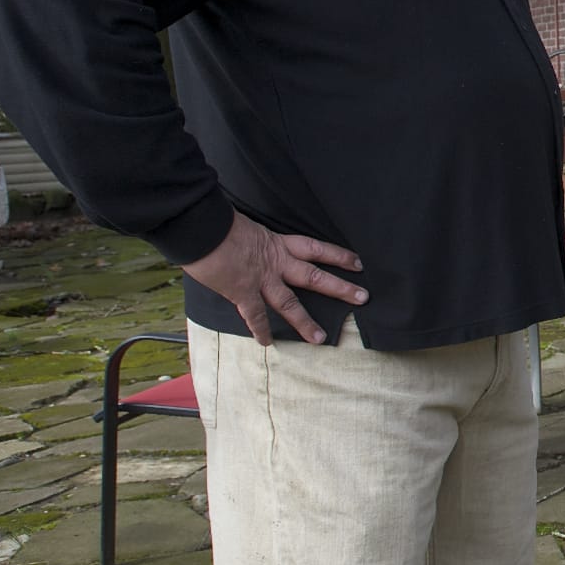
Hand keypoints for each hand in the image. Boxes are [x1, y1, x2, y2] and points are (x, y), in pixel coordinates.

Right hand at [182, 210, 367, 345]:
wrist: (202, 227)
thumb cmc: (220, 222)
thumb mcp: (246, 227)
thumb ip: (255, 240)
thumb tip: (252, 246)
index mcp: (278, 243)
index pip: (316, 248)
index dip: (338, 255)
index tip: (357, 262)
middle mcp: (276, 262)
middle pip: (315, 276)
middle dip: (340, 287)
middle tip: (362, 297)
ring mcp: (261, 278)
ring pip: (290, 303)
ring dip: (305, 322)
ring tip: (320, 339)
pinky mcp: (242, 291)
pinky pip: (255, 315)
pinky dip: (260, 330)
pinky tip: (266, 343)